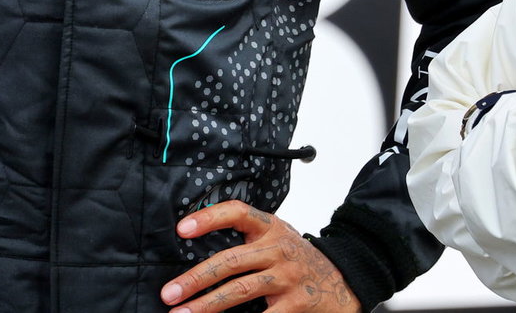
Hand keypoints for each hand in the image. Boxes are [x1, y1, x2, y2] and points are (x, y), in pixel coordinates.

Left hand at [160, 200, 357, 311]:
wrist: (345, 280)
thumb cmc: (301, 260)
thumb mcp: (278, 238)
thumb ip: (249, 239)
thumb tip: (200, 249)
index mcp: (271, 229)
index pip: (238, 212)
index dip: (209, 218)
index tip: (182, 229)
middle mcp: (278, 249)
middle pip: (230, 260)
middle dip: (195, 278)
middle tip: (170, 292)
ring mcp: (287, 277)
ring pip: (239, 290)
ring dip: (207, 305)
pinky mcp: (296, 303)